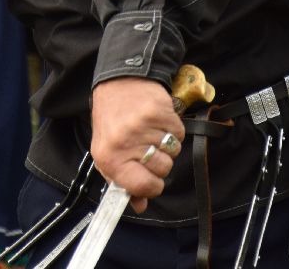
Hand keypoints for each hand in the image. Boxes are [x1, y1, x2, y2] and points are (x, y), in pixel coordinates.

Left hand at [89, 77, 183, 212]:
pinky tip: (157, 121)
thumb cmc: (112, 121)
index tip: (152, 180)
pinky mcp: (158, 111)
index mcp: (110, 158)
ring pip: (173, 152)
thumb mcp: (109, 155)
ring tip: (151, 132)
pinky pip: (179, 133)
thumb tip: (141, 206)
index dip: (153, 186)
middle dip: (159, 162)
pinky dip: (173, 129)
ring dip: (166, 145)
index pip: (143, 187)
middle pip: (163, 170)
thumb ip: (124, 183)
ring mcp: (142, 126)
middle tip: (147, 147)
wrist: (118, 83)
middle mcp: (125, 142)